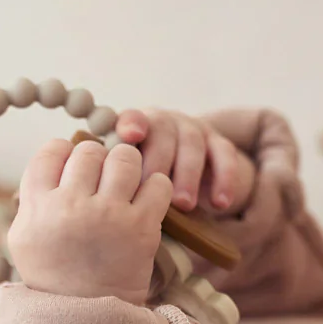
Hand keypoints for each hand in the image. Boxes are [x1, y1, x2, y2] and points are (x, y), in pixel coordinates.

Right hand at [8, 138, 172, 305]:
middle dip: (97, 161)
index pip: (52, 151)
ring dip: (127, 167)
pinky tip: (146, 201)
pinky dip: (155, 187)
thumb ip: (32, 197)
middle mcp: (70, 205)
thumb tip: (54, 160)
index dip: (65, 154)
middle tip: (101, 182)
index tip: (72, 170)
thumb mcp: (24, 237)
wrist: (86, 319)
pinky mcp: (141, 228)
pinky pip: (157, 183)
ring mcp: (107, 215)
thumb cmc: (53, 276)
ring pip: (125, 157)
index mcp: (37, 206)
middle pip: (89, 151)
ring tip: (125, 185)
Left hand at [116, 108, 254, 213]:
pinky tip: (219, 204)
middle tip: (153, 191)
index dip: (131, 124)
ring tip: (184, 205)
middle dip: (159, 163)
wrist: (182, 181)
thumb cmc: (143, 185)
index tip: (130, 135)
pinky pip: (224, 155)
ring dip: (188, 174)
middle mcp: (164, 122)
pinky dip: (224, 179)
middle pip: (162, 132)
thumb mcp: (127, 181)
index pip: (131, 118)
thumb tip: (98, 190)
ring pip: (192, 143)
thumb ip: (116, 178)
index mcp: (135, 128)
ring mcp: (192, 129)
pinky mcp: (218, 143)